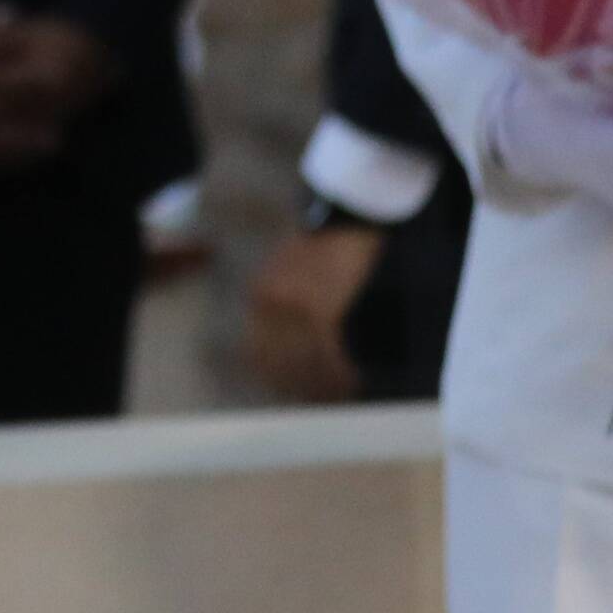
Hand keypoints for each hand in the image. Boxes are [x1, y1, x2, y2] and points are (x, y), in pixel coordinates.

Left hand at [240, 223, 383, 402]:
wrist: (343, 213)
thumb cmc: (324, 246)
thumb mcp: (291, 276)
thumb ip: (285, 310)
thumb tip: (295, 353)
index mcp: (259, 297)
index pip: (260, 354)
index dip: (280, 379)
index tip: (297, 394)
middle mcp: (267, 306)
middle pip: (281, 363)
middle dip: (303, 387)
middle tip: (326, 400)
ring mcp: (289, 309)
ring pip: (305, 363)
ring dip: (324, 384)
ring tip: (344, 394)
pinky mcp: (316, 310)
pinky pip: (326, 354)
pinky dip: (339, 372)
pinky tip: (353, 381)